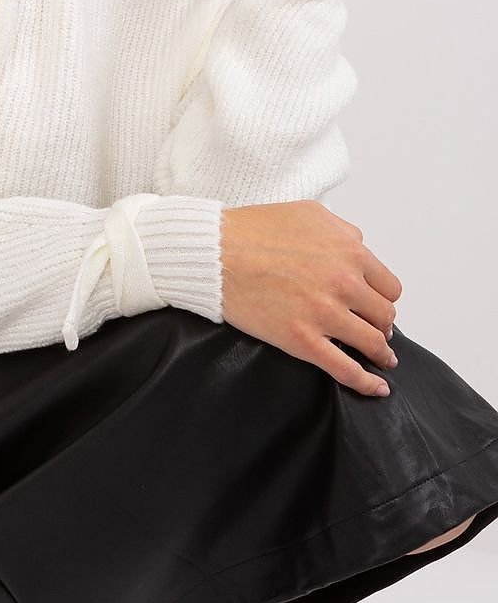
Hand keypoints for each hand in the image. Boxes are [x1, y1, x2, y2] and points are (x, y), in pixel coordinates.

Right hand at [219, 200, 401, 396]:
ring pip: (372, 342)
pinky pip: (346, 369)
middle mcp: (345, 283)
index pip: (388, 286)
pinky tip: (377, 388)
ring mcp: (325, 314)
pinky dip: (366, 382)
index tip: (374, 307)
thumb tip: (357, 247)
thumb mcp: (310, 214)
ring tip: (380, 359)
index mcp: (350, 252)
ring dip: (380, 352)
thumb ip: (343, 231)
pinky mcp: (302, 340)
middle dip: (380, 324)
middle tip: (373, 330)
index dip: (381, 299)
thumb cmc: (253, 231)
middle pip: (384, 315)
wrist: (215, 252)